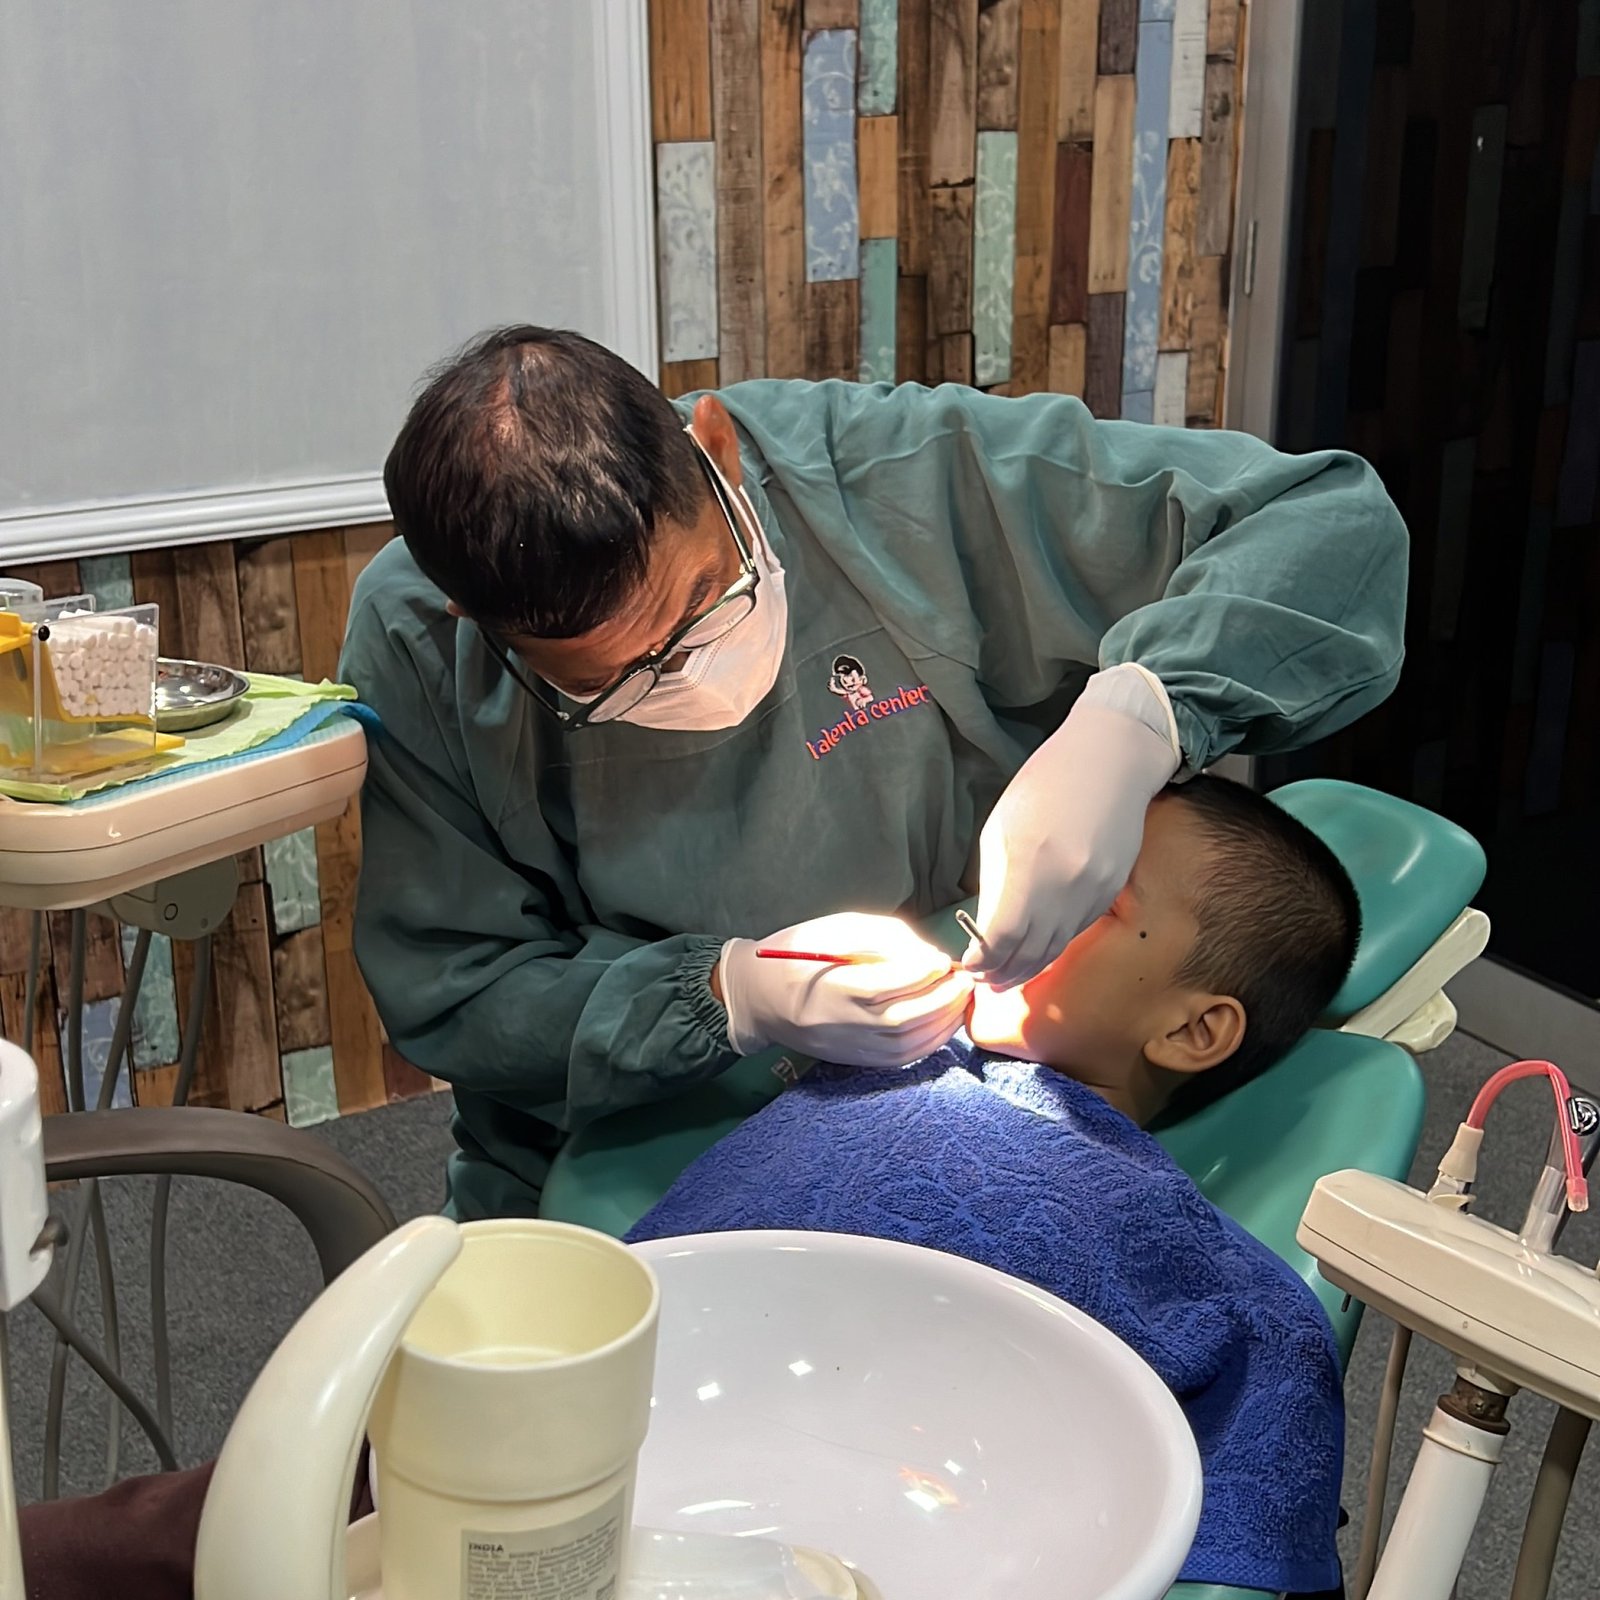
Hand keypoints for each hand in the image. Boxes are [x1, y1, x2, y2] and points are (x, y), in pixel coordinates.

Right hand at [720, 912, 973, 1068]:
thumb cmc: (798, 954)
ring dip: (944, 1022)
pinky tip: (945, 1022)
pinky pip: (901, 1059)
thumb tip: (928, 956)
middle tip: (965, 978)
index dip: (923, 972)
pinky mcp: (855, 1060)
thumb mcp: (835, 929)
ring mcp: (850, 1047)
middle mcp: (843, 1023)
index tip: (942, 958)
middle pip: (905, 1018)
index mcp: (833, 986)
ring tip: (961, 998)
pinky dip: (931, 1043)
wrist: (759, 998)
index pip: (889, 984)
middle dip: (943, 998)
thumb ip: (883, 937)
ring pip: (908, 1043)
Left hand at [963, 665, 1180, 987]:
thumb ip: (996, 884)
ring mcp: (1094, 891)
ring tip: (1004, 979)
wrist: (1111, 761)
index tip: (967, 966)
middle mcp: (1065, 885)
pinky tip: (1035, 953)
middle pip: (1031, 953)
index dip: (982, 960)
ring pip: (1056, 948)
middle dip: (1002, 974)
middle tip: (981, 984)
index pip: (1002, 938)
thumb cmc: (1045, 786)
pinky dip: (1052, 948)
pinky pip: (1076, 931)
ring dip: (1028, 969)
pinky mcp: (1111, 891)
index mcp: (1028, 864)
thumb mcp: (1002, 829)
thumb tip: (988, 931)